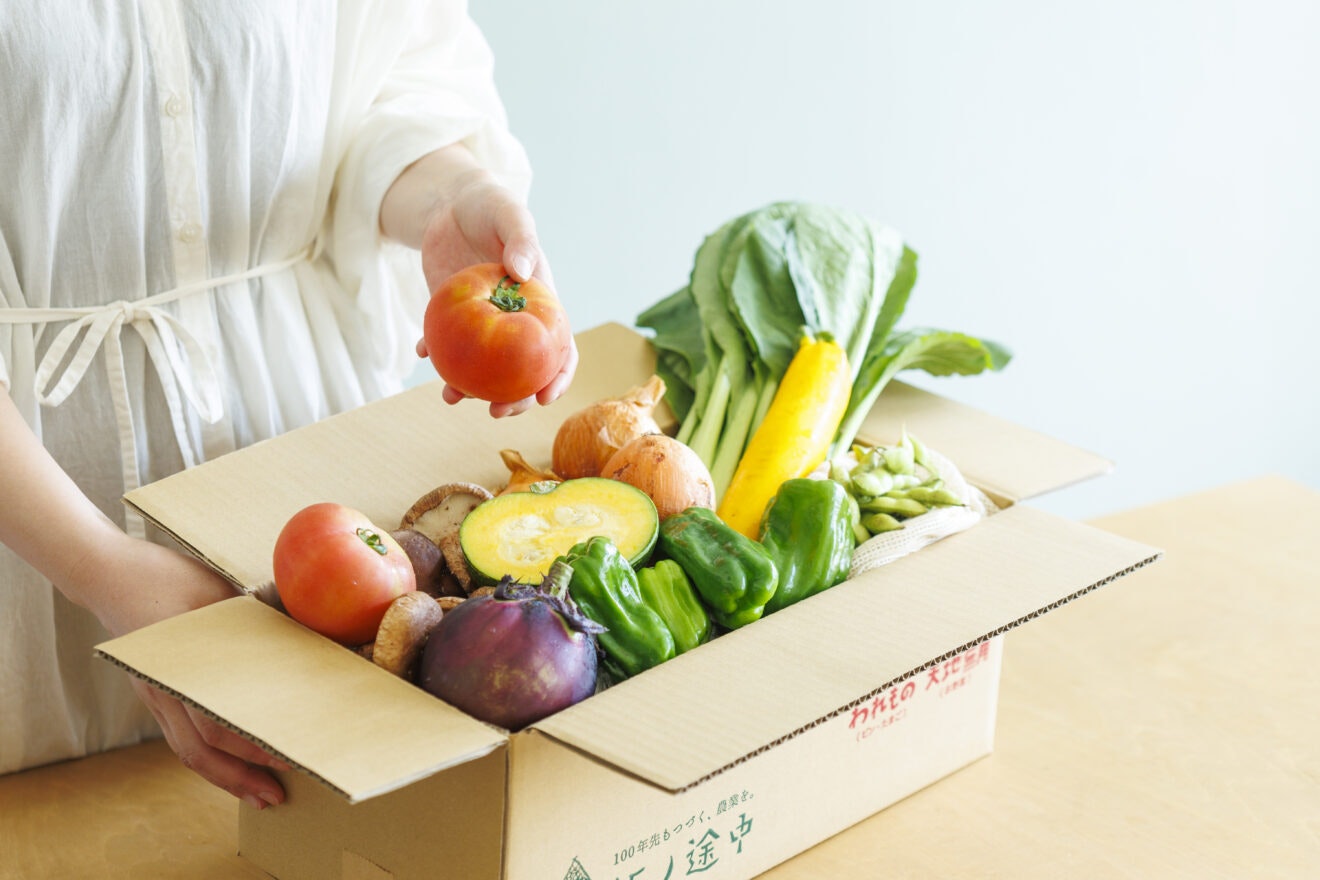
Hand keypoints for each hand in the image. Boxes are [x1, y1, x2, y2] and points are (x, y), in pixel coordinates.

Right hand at [76, 530, 288, 810]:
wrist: (113, 574)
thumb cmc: (171, 577)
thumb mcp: (221, 594)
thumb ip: (256, 619)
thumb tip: (309, 635)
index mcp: (182, 668)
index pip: (217, 726)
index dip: (252, 748)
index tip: (286, 757)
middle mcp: (165, 691)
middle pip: (200, 752)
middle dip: (241, 778)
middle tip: (278, 795)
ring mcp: (157, 696)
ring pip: (188, 751)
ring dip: (225, 776)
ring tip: (261, 793)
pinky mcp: (156, 694)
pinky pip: (182, 737)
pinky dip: (210, 756)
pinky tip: (234, 762)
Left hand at [414, 171, 577, 417]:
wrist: (450, 203)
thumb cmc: (489, 205)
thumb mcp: (509, 213)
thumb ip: (521, 239)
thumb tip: (522, 273)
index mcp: (541, 303)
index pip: (560, 348)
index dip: (558, 377)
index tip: (545, 397)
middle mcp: (514, 320)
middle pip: (522, 370)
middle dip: (514, 398)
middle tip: (496, 411)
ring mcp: (482, 322)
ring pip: (482, 367)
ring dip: (470, 389)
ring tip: (451, 397)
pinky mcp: (452, 316)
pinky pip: (445, 343)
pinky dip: (434, 353)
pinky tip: (422, 354)